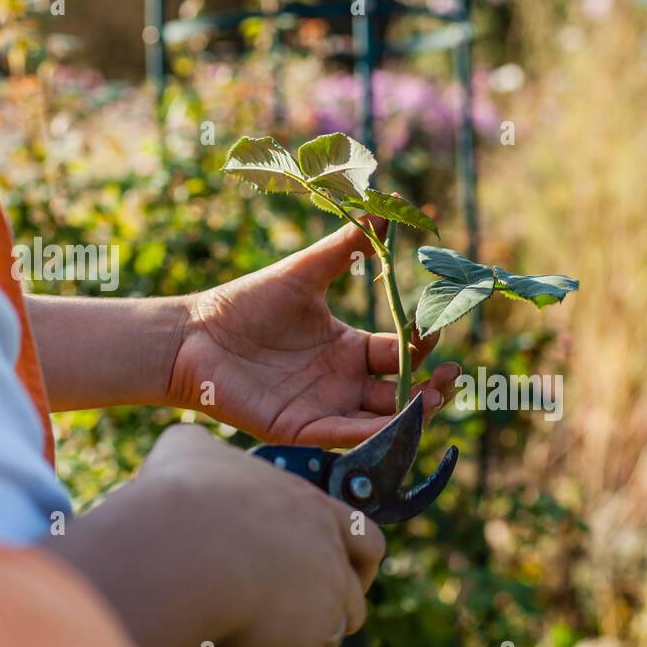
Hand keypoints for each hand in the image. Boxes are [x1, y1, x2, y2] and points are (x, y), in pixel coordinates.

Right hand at [45, 423, 384, 646]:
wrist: (179, 550)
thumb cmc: (180, 497)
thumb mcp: (188, 452)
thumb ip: (200, 451)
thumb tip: (187, 452)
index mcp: (314, 509)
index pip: (364, 539)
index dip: (352, 560)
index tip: (327, 573)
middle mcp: (330, 555)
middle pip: (353, 597)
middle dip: (328, 614)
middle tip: (290, 624)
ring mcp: (324, 601)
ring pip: (326, 641)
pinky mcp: (305, 644)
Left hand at [168, 218, 460, 447]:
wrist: (194, 335)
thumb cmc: (246, 303)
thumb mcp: (305, 272)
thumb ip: (345, 247)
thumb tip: (382, 210)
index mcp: (349, 348)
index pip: (399, 352)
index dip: (421, 346)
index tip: (436, 332)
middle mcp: (343, 382)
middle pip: (400, 392)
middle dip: (430, 386)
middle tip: (452, 376)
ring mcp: (324, 408)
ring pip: (379, 419)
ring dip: (409, 414)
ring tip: (433, 399)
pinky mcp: (300, 428)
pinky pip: (343, 435)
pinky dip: (371, 434)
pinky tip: (394, 424)